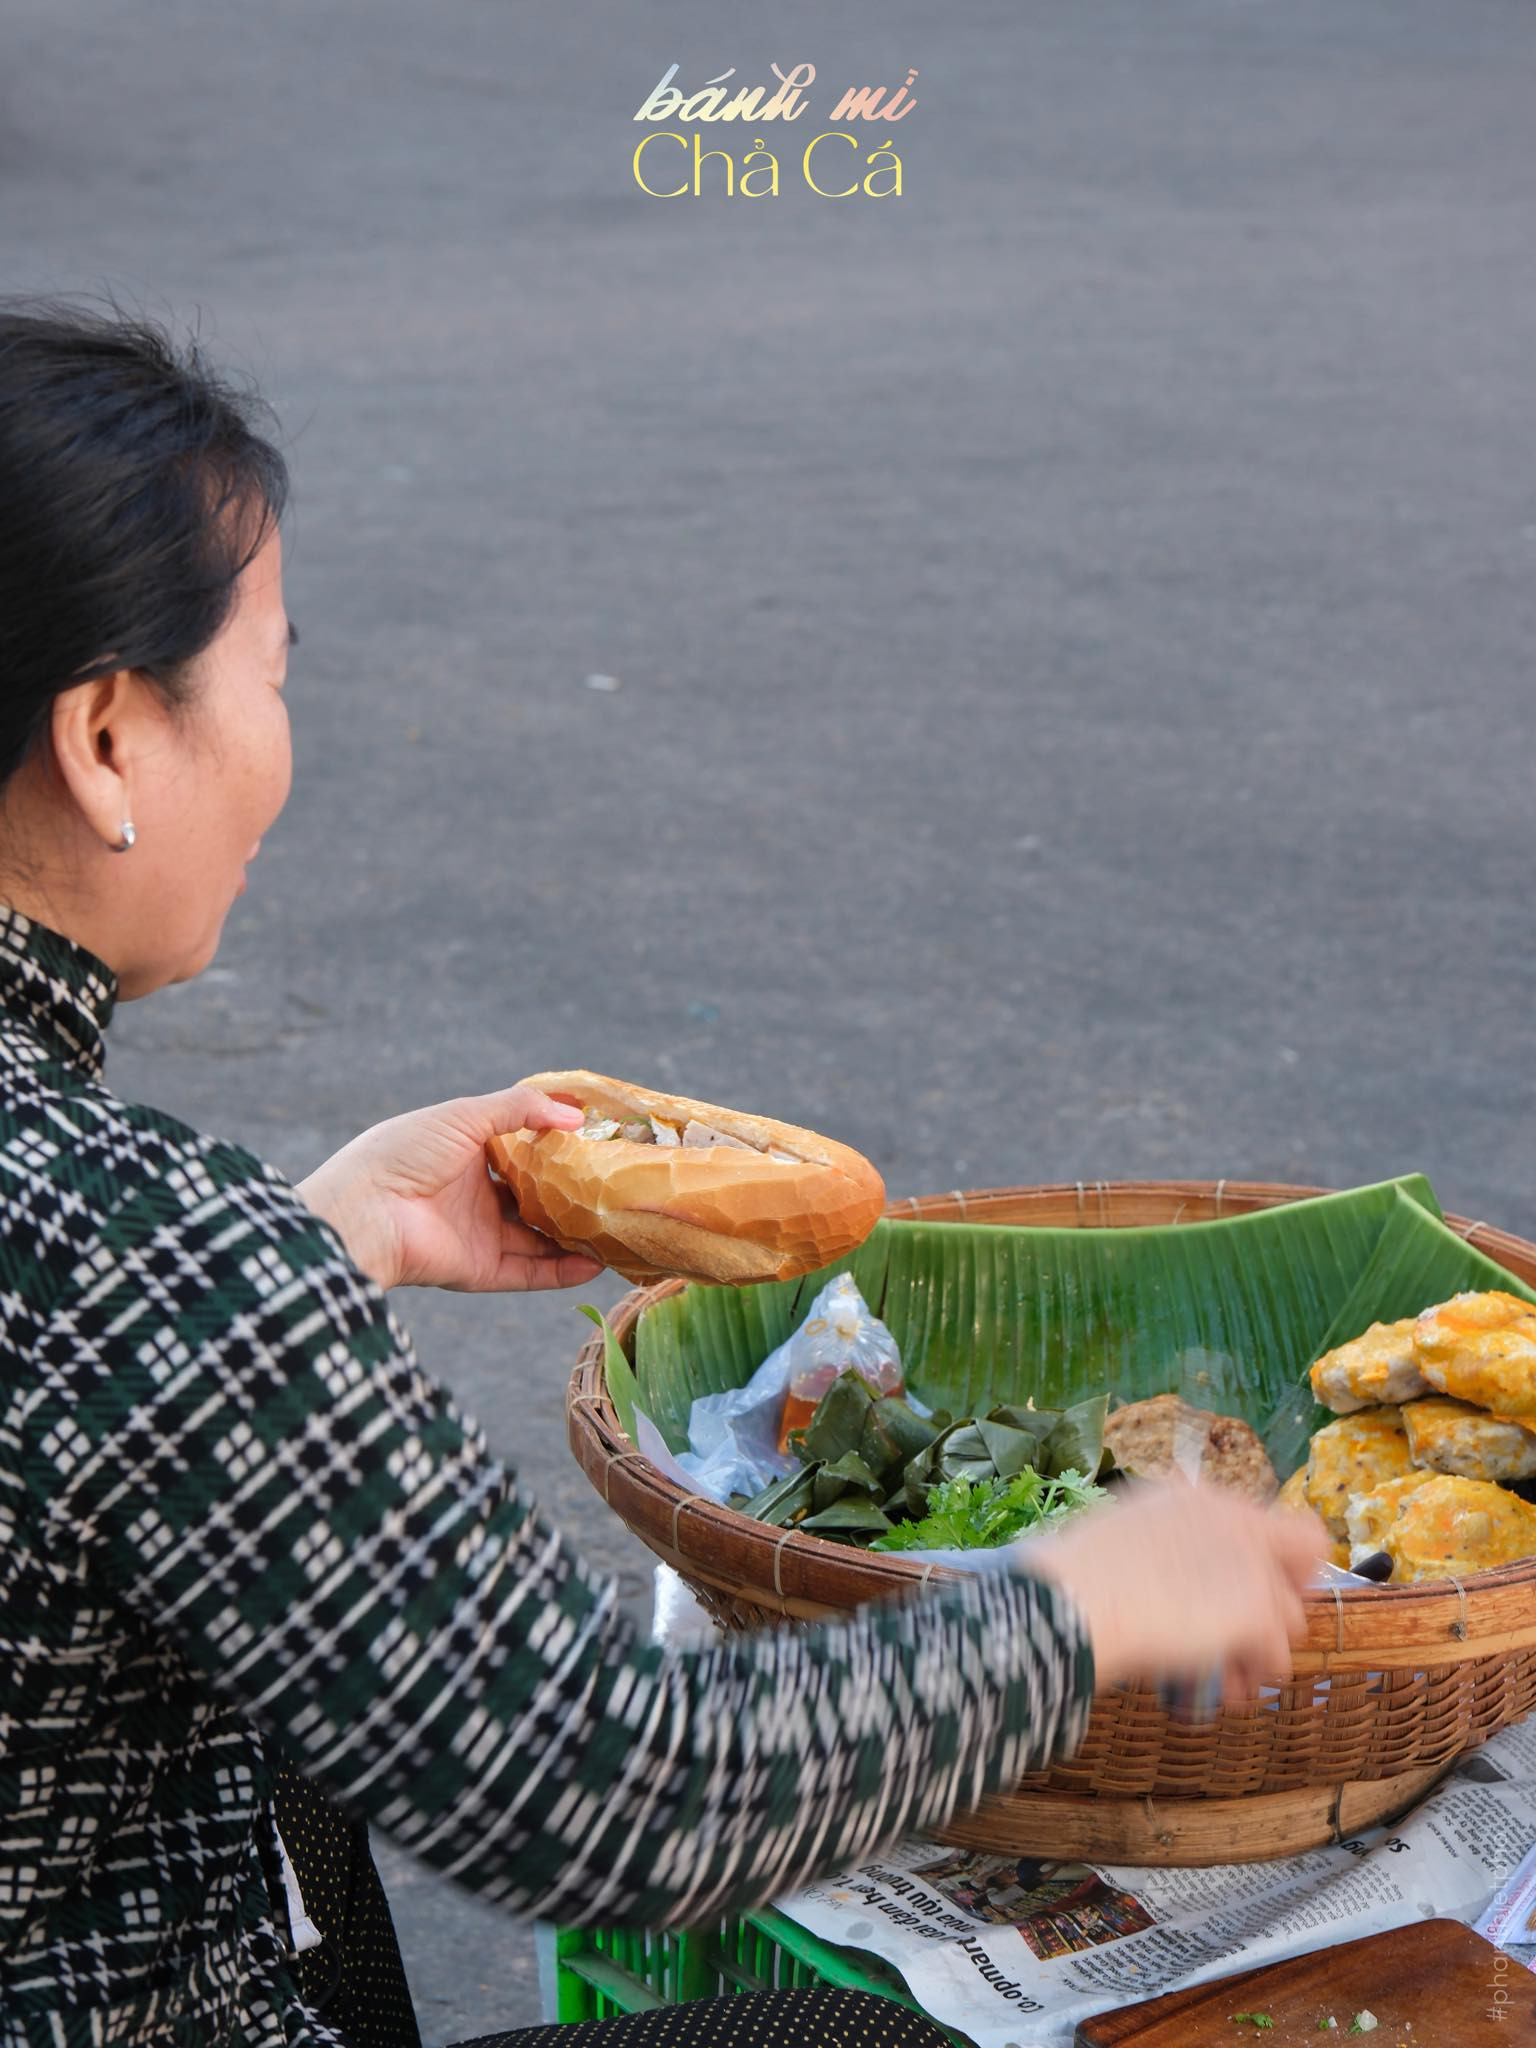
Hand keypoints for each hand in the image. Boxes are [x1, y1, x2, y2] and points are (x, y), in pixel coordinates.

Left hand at [296, 1085, 606, 1293]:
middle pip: (534, 1199)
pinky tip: (596, 1264)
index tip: (596, 1144)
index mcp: (466, 1155)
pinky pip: (529, 1273)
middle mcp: (475, 1196)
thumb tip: (574, 1115)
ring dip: (575, 1238)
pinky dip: (562, 1272)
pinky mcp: (478, 1269)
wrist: (364, 1211)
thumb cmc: (403, 1153)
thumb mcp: (463, 1115)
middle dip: (571, 1198)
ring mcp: (478, 1234)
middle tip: (614, 1191)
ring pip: (538, 1240)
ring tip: (616, 1231)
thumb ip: (520, 1108)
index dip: (556, 1149)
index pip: (521, 1152)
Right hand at [1019, 1480, 1328, 1700]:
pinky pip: (1277, 1658)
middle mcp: (1233, 1520)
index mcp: (1197, 1499)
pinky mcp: (1256, 1609)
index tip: (1249, 1591)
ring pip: (1291, 1617)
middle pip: (1299, 1564)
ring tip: (1228, 1677)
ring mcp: (1250, 1564)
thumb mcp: (1127, 1539)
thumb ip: (1169, 1547)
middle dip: (1276, 1607)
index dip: (1271, 1561)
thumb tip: (1179, 1583)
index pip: (1273, 1522)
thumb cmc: (1076, 1576)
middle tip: (1247, 1639)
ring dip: (1262, 1650)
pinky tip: (1222, 1689)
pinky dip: (1251, 1677)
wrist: (1074, 1601)